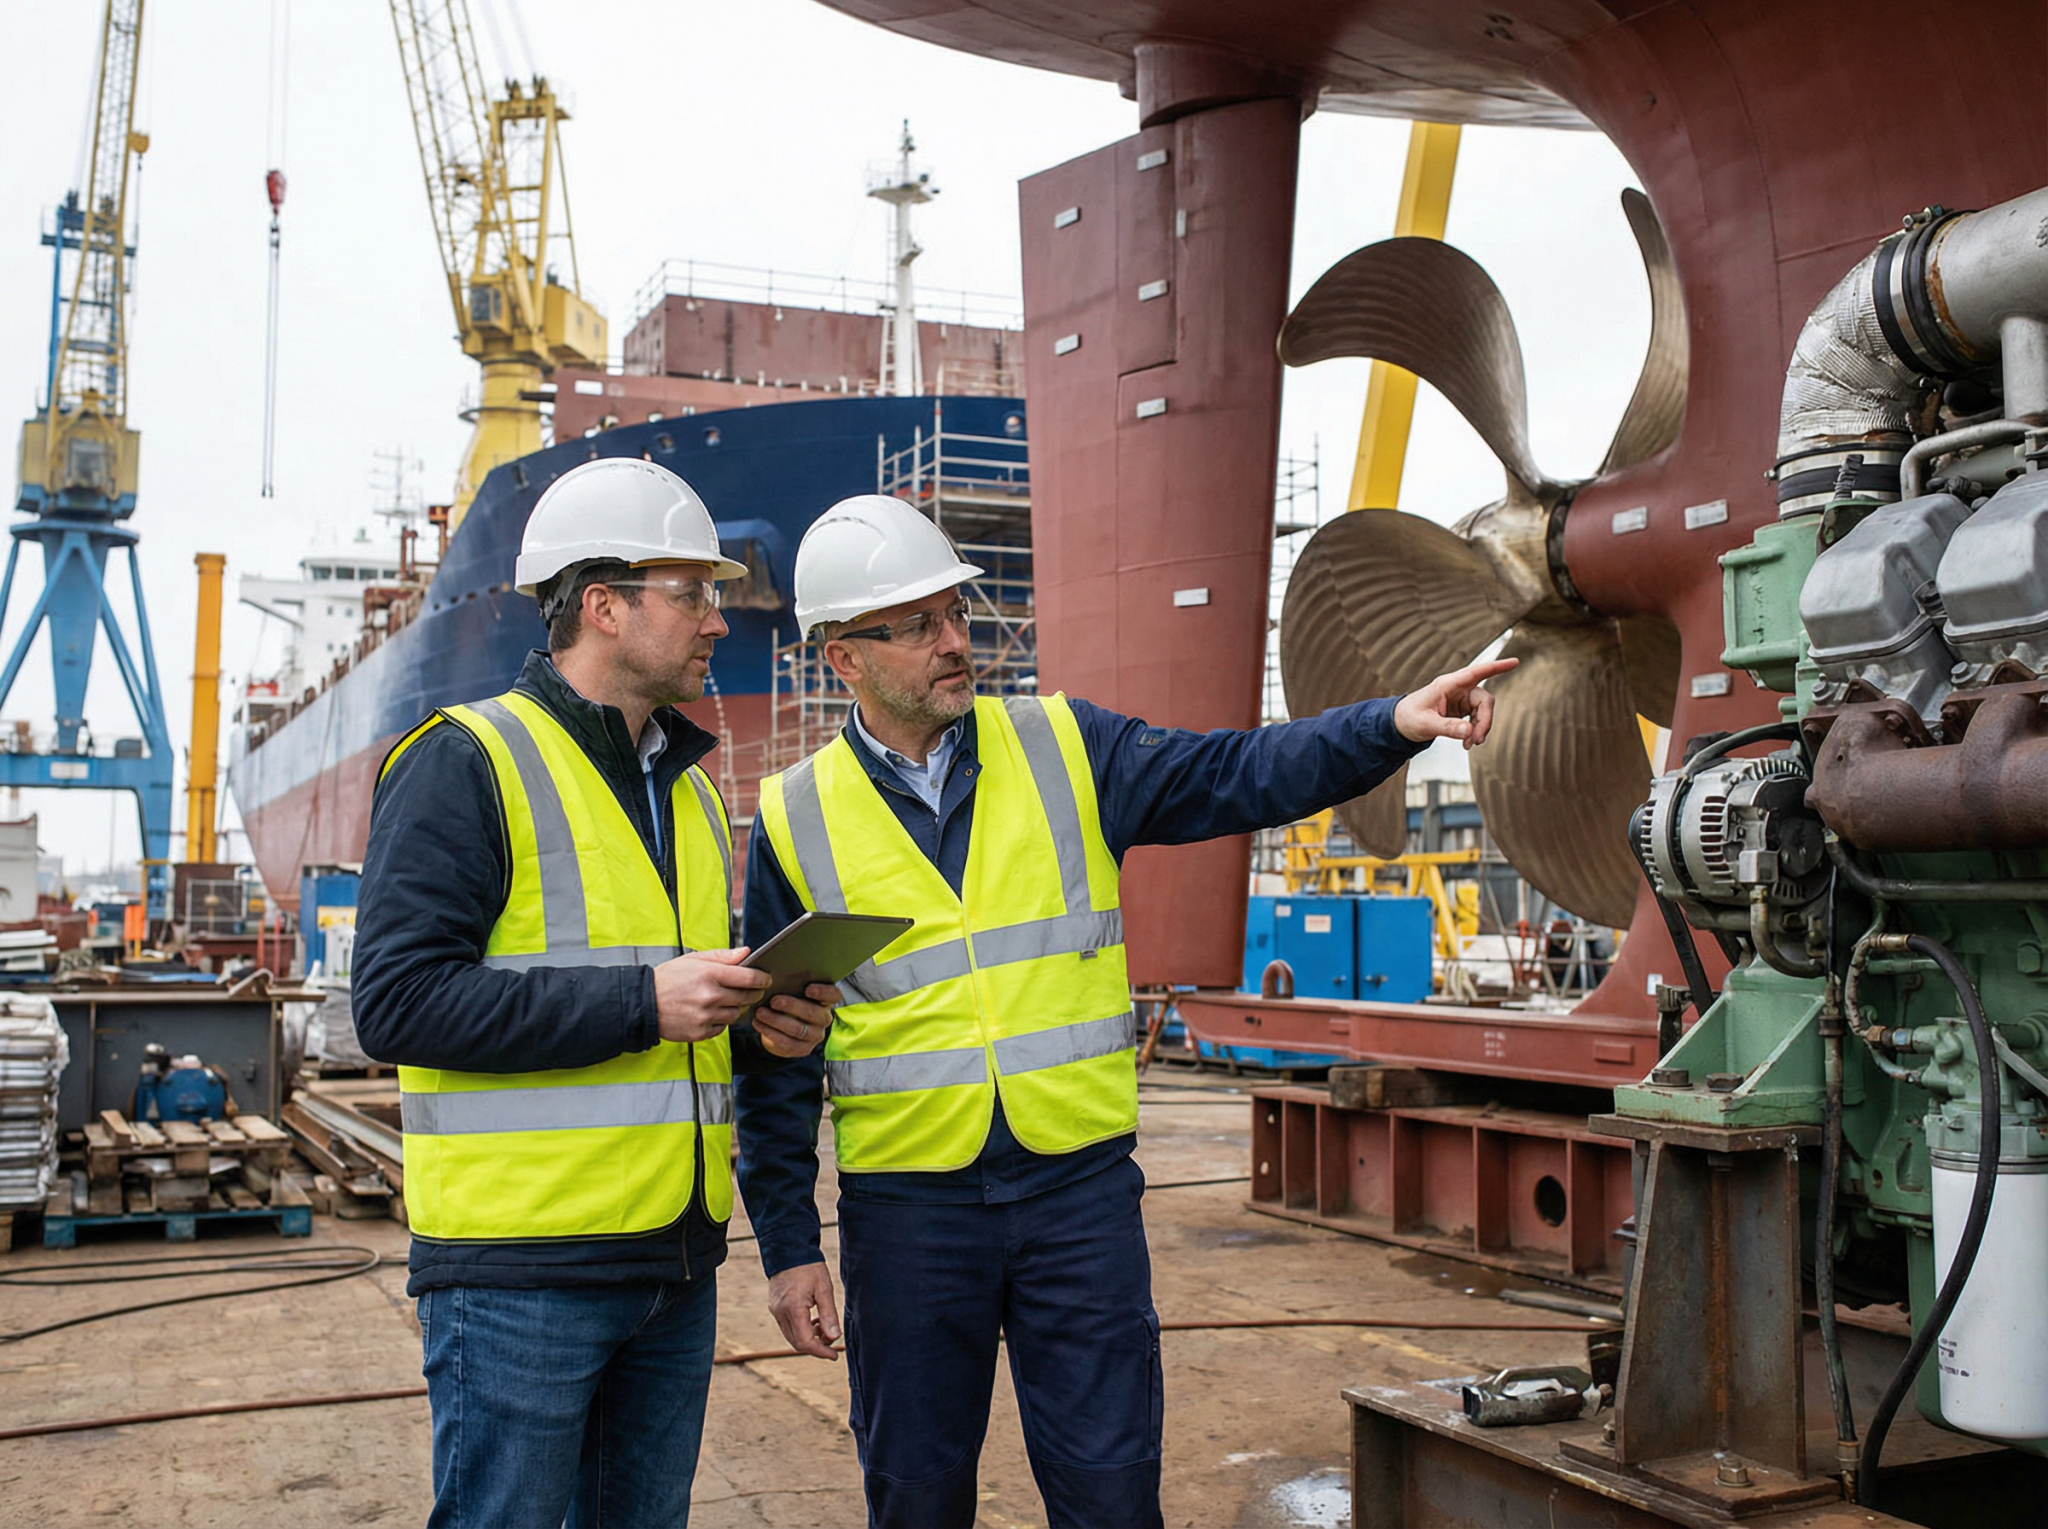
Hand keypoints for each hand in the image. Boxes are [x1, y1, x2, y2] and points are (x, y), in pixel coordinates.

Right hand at [653, 948, 771, 1042]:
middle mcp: (710, 996)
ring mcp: (705, 1016)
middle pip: (746, 997)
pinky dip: (721, 1021)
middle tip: (753, 990)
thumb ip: (722, 956)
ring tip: (727, 1000)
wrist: (643, 1004)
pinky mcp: (700, 1032)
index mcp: (709, 974)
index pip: (748, 977)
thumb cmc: (668, 979)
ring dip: (737, 1008)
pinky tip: (712, 1013)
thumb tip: (747, 952)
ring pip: (735, 1014)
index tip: (766, 978)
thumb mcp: (693, 960)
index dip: (762, 978)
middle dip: (754, 993)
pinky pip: (722, 1028)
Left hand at [754, 983, 841, 1059]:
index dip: (823, 992)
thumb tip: (776, 973)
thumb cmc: (787, 1001)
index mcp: (825, 1000)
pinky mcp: (803, 1049)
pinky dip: (770, 1032)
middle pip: (814, 1013)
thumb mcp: (791, 990)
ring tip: (760, 1012)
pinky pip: (787, 1043)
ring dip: (777, 1020)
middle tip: (774, 1001)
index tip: (808, 989)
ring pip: (799, 1030)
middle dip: (792, 1006)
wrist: (780, 1028)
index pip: (834, 995)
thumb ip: (791, 982)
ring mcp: (815, 1035)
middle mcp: (824, 1018)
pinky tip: (758, 1024)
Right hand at [767, 1261, 841, 1359]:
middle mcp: (780, 1313)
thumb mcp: (824, 1288)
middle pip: (797, 1343)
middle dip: (816, 1346)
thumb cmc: (808, 1266)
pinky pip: (787, 1326)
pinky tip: (813, 1319)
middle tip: (832, 1340)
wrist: (788, 1249)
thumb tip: (834, 1337)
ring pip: (791, 1336)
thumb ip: (829, 1314)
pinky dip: (801, 1328)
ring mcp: (775, 1310)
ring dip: (808, 1337)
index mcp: (793, 1309)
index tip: (834, 1355)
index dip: (821, 1351)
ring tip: (824, 1326)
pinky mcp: (775, 1306)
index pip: (805, 1342)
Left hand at [1393, 657, 1518, 748]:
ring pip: (1483, 711)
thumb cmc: (1409, 718)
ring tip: (1470, 744)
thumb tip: (1469, 732)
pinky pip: (1476, 720)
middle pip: (1484, 699)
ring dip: (1481, 728)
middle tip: (1478, 740)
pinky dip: (1474, 732)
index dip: (1496, 667)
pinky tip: (1467, 743)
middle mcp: (1457, 689)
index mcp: (1448, 684)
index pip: (1476, 672)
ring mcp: (1460, 700)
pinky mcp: (1461, 711)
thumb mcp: (1426, 724)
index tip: (1515, 662)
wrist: (1401, 725)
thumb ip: (1447, 728)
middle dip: (1485, 720)